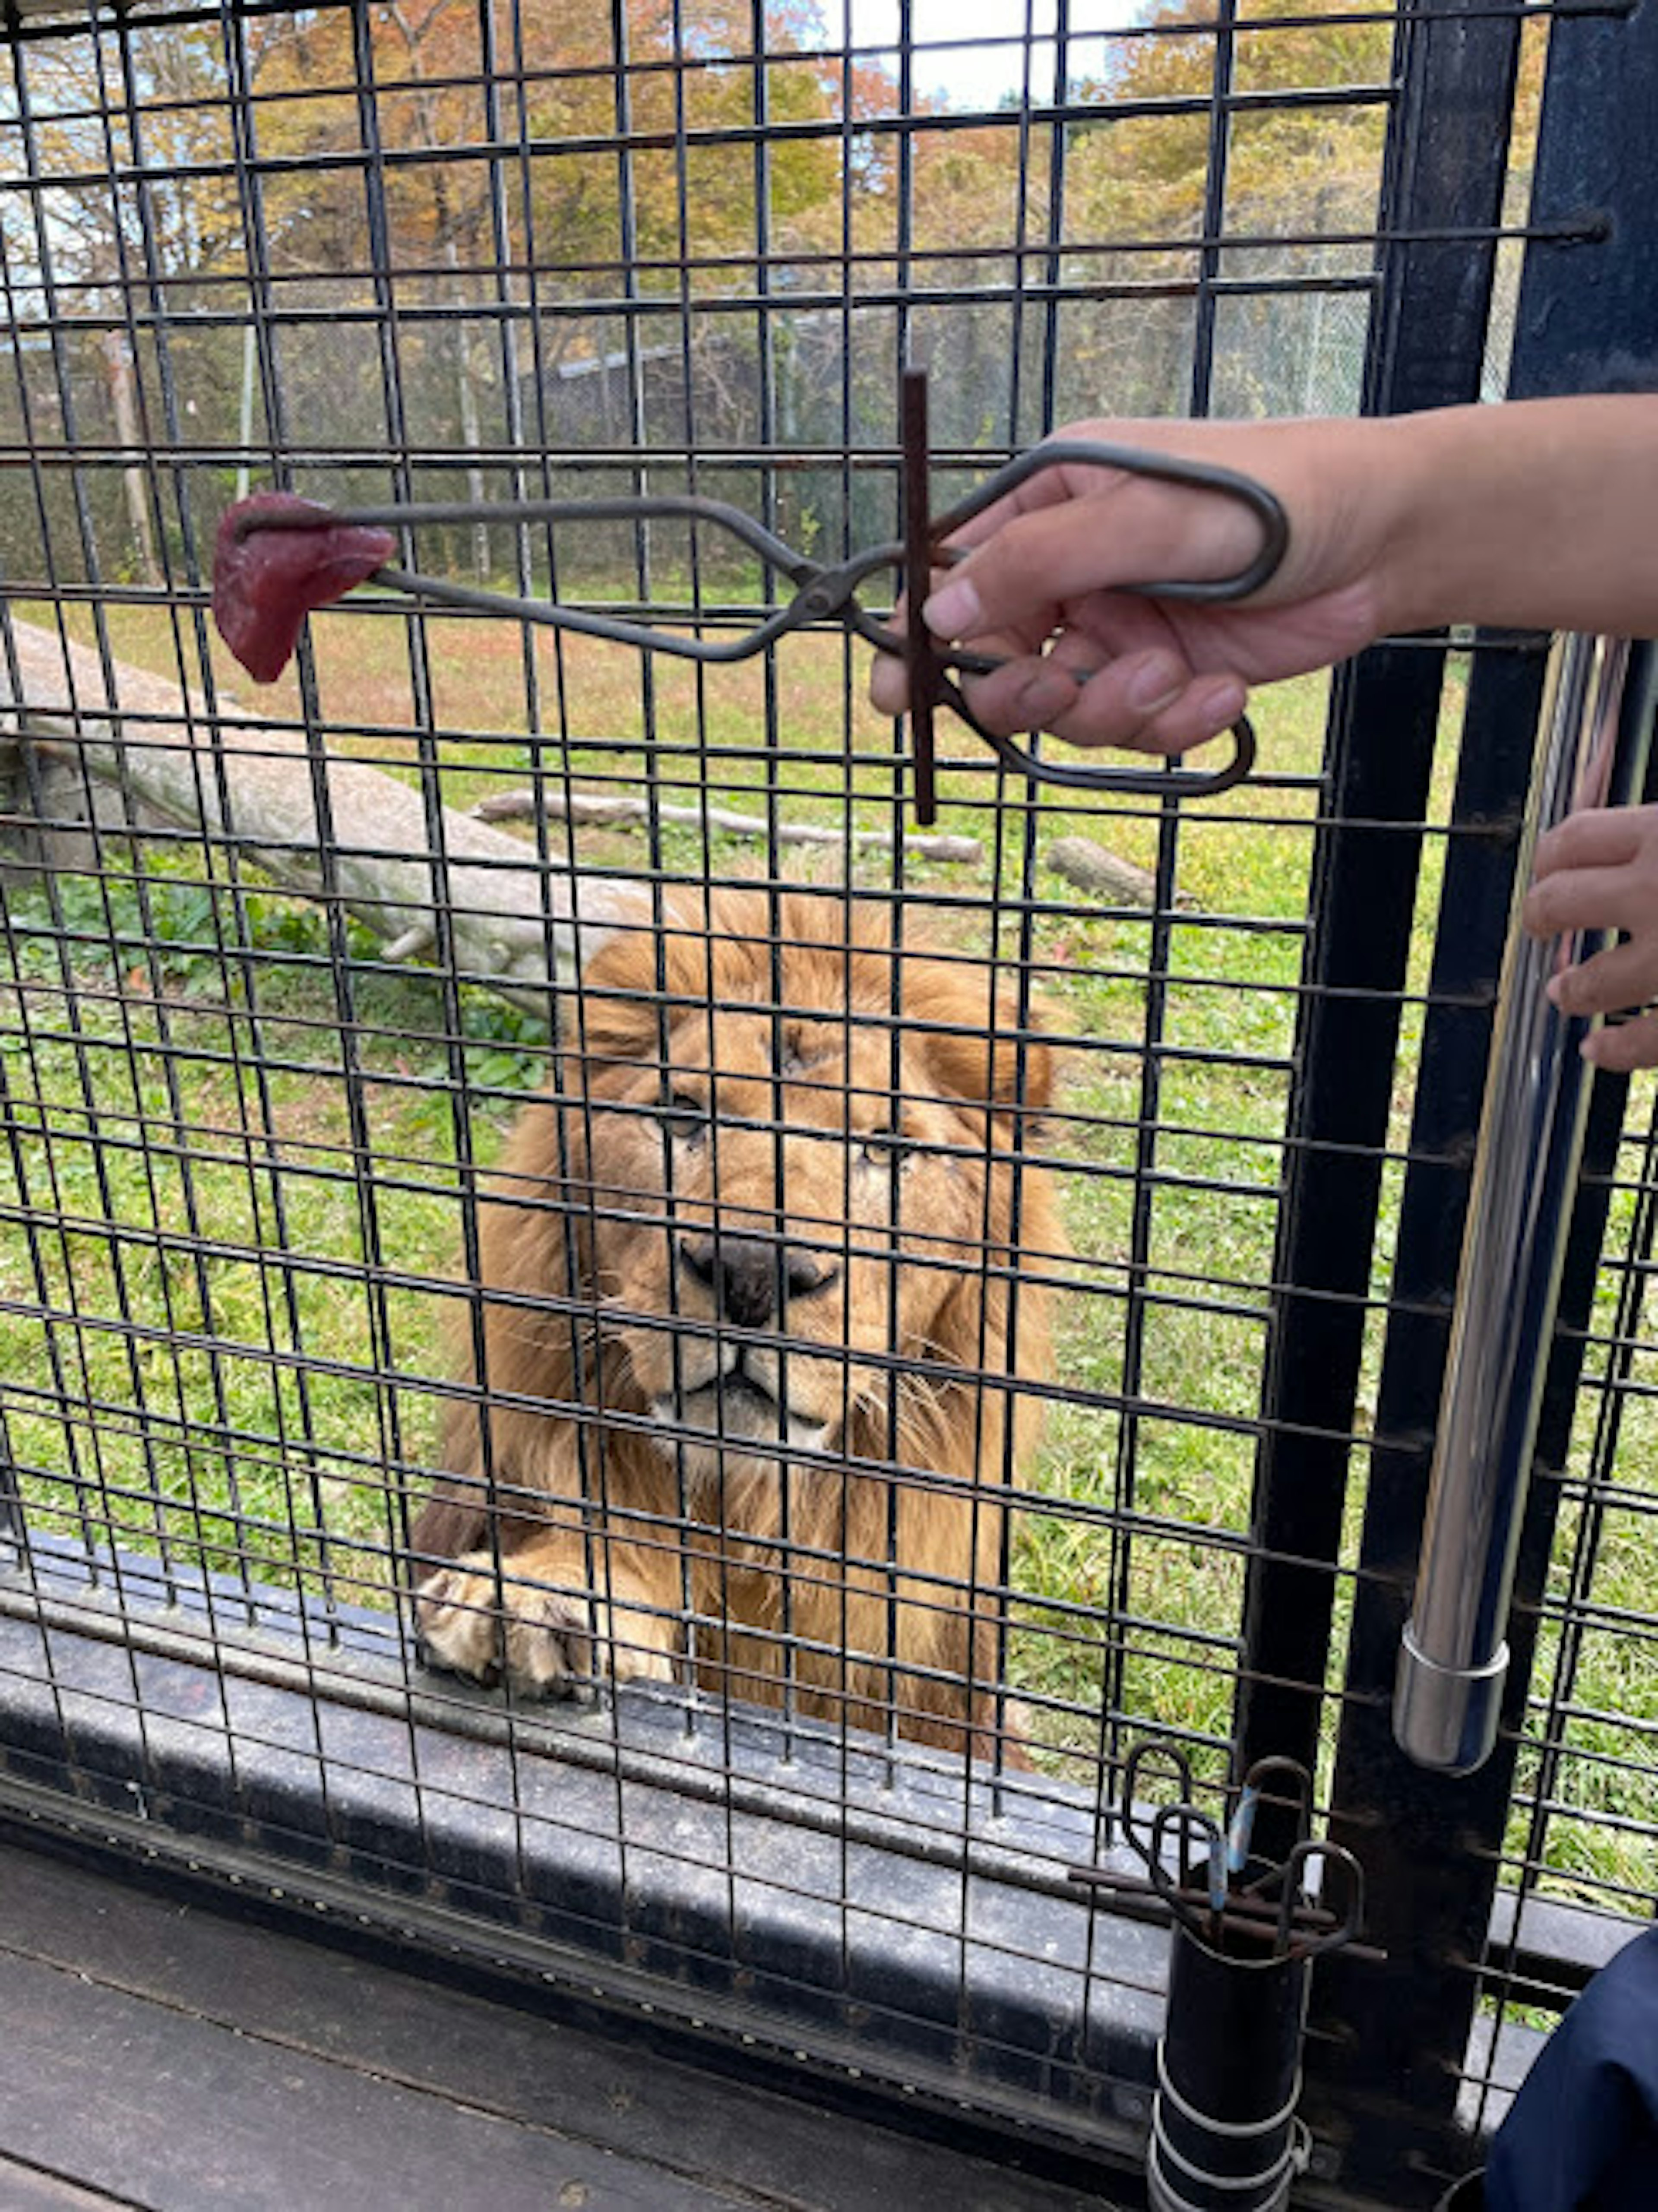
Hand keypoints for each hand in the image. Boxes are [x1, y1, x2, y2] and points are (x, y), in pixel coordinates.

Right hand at [869, 414, 1401, 755]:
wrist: (1387, 535)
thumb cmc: (1275, 494)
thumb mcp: (1151, 513)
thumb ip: (1043, 559)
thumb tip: (939, 609)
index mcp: (1053, 505)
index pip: (959, 577)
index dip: (923, 638)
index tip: (896, 693)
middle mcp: (1075, 571)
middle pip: (999, 660)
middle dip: (1025, 690)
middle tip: (1058, 686)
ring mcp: (1119, 626)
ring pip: (1068, 709)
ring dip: (1117, 708)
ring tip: (1176, 673)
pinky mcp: (1166, 672)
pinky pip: (1136, 728)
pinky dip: (1175, 722)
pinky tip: (1222, 690)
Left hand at [1523, 805, 1657, 1070]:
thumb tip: (1625, 809)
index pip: (1574, 839)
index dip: (1552, 857)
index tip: (1552, 866)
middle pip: (1560, 902)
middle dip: (1542, 915)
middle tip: (1541, 924)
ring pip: (1591, 984)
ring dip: (1572, 990)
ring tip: (1564, 992)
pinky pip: (1645, 1041)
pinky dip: (1617, 1051)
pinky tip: (1598, 1050)